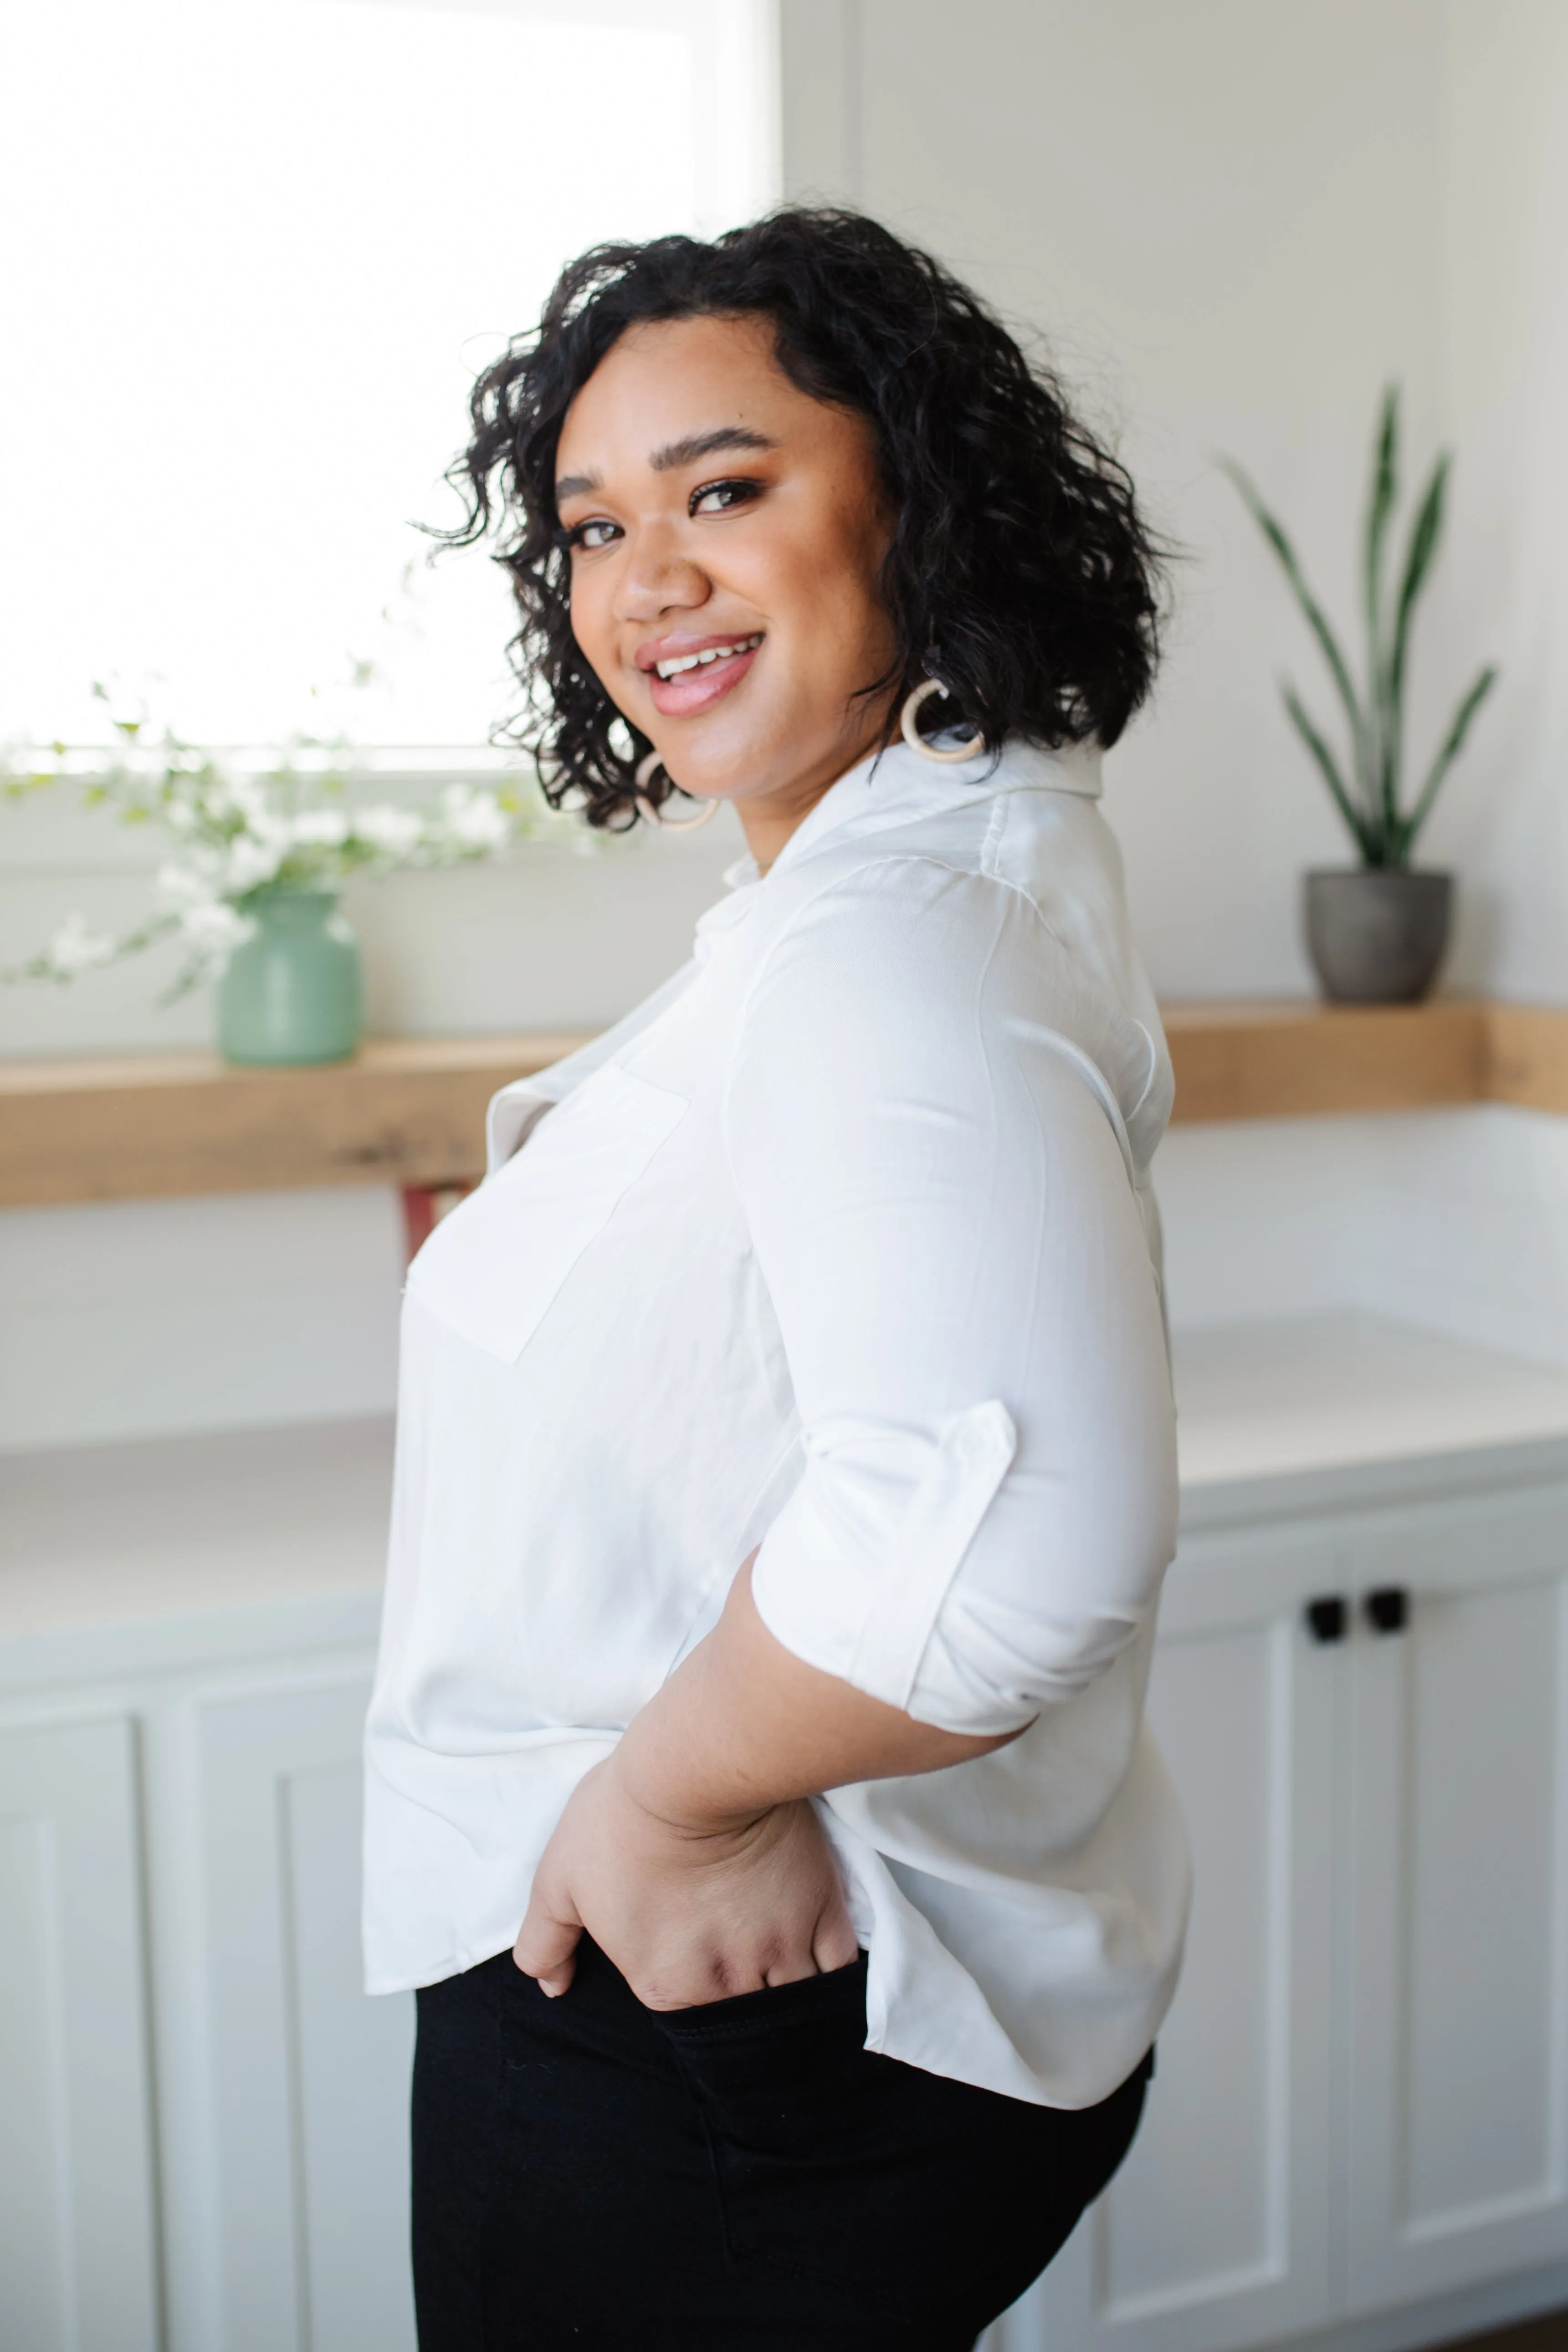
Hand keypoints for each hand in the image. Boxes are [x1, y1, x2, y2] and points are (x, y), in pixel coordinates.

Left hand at [513, 1749, 856, 2008]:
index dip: (686, 1985)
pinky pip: (838, 1968)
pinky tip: (818, 1948)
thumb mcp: (559, 1879)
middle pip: (741, 2016)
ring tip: (777, 1954)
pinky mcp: (823, 1912)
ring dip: (785, 1987)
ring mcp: (781, 1950)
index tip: (689, 1954)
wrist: (695, 1765)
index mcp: (667, 1985)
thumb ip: (546, 1944)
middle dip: (739, 1994)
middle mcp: (728, 1984)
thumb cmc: (622, 1817)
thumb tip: (551, 1987)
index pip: (684, 2013)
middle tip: (735, 1952)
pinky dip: (829, 1967)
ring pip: (793, 1998)